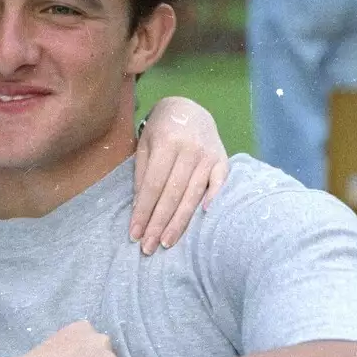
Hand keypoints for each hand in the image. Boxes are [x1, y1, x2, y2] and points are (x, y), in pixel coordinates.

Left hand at [131, 97, 228, 251]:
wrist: (189, 108)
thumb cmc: (161, 129)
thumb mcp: (144, 144)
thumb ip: (141, 174)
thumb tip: (139, 209)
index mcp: (167, 143)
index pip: (152, 186)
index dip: (143, 211)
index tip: (134, 234)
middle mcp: (190, 150)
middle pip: (172, 195)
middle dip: (158, 223)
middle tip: (148, 248)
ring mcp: (209, 155)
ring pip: (192, 195)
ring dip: (179, 222)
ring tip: (166, 243)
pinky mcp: (222, 160)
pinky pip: (219, 183)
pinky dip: (213, 198)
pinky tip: (204, 217)